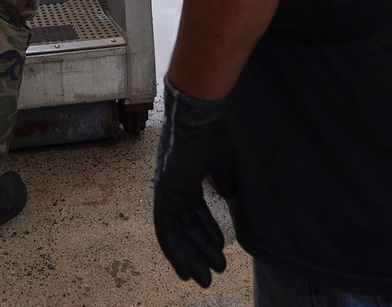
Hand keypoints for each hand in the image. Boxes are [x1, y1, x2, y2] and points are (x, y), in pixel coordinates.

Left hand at [153, 76, 227, 286]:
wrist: (198, 114)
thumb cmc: (211, 131)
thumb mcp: (222, 161)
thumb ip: (223, 180)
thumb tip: (228, 195)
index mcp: (186, 178)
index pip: (195, 213)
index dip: (207, 233)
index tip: (218, 251)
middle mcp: (174, 186)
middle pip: (186, 227)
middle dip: (199, 252)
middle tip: (212, 274)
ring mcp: (167, 190)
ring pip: (175, 233)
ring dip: (189, 257)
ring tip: (205, 278)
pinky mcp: (163, 193)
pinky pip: (165, 229)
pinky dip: (174, 250)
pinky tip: (185, 268)